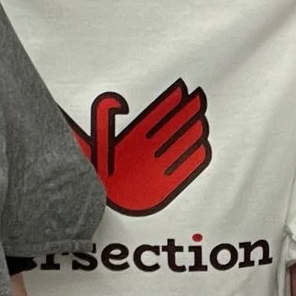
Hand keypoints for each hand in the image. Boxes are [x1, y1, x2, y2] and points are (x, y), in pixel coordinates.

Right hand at [77, 79, 210, 215]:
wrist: (95, 206)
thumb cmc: (94, 172)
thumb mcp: (92, 140)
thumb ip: (103, 116)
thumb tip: (122, 103)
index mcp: (130, 140)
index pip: (156, 114)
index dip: (172, 100)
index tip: (182, 89)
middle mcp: (146, 153)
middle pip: (174, 126)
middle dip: (189, 110)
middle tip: (199, 98)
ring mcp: (157, 171)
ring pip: (182, 145)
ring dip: (194, 130)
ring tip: (202, 119)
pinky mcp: (163, 188)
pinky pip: (185, 169)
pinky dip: (196, 156)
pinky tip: (202, 146)